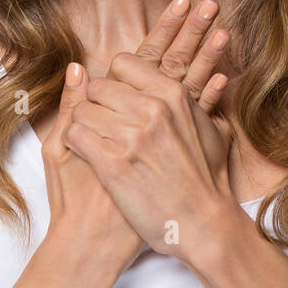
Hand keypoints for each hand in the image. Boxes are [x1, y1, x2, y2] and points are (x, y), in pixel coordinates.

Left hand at [64, 0, 237, 268]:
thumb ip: (201, 98)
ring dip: (85, 128)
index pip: (122, 63)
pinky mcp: (112, 163)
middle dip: (98, 106)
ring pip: (81, 111)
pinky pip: (74, 135)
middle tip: (107, 130)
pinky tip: (91, 159)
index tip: (119, 103)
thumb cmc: (207, 180)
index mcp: (172, 94)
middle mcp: (151, 109)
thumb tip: (212, 75)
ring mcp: (131, 135)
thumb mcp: (212, 129)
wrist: (202, 223)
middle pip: (98, 87)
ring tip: (99, 146)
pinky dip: (76, 146)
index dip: (116, 83)